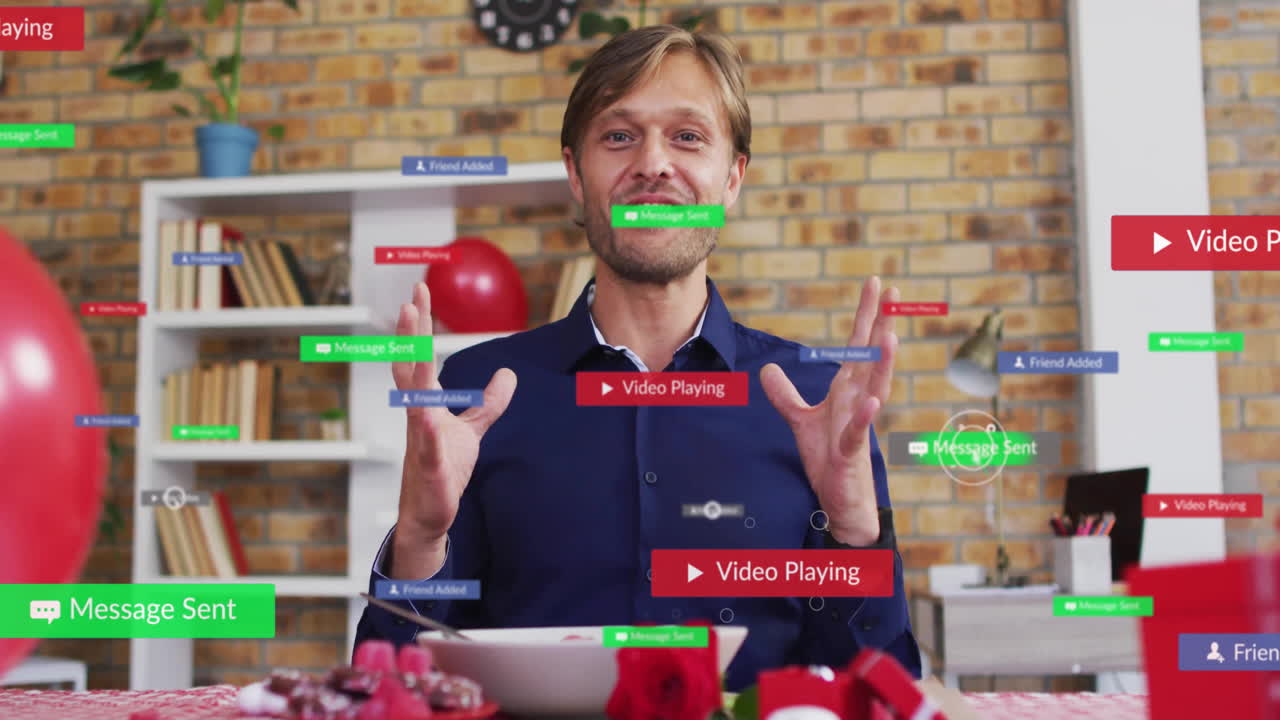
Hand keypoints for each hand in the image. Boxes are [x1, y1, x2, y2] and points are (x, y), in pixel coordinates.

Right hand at [392, 282, 516, 555]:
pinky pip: (426, 445)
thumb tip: (508, 373)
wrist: (429, 513)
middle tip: (412, 300)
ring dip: (414, 371)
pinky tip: (426, 415)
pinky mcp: (429, 466)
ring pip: (414, 399)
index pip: (421, 357)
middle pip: (412, 368)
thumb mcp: (473, 429)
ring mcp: (420, 439)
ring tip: (416, 342)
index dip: (421, 326)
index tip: (420, 292)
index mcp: (426, 403)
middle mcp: (418, 414)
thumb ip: (489, 402)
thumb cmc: (444, 468)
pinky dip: (425, 429)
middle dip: (413, 335)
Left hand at [760, 276, 897, 545]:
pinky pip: (859, 431)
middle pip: (871, 356)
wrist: (841, 499)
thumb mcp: (800, 421)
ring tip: (889, 335)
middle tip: (894, 291)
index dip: (867, 315)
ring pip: (874, 388)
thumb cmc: (828, 458)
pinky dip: (865, 416)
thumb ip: (785, 395)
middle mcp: (859, 401)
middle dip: (882, 324)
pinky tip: (873, 401)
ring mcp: (859, 425)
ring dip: (882, 363)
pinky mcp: (851, 450)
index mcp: (847, 390)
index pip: (857, 345)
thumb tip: (767, 369)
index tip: (877, 285)